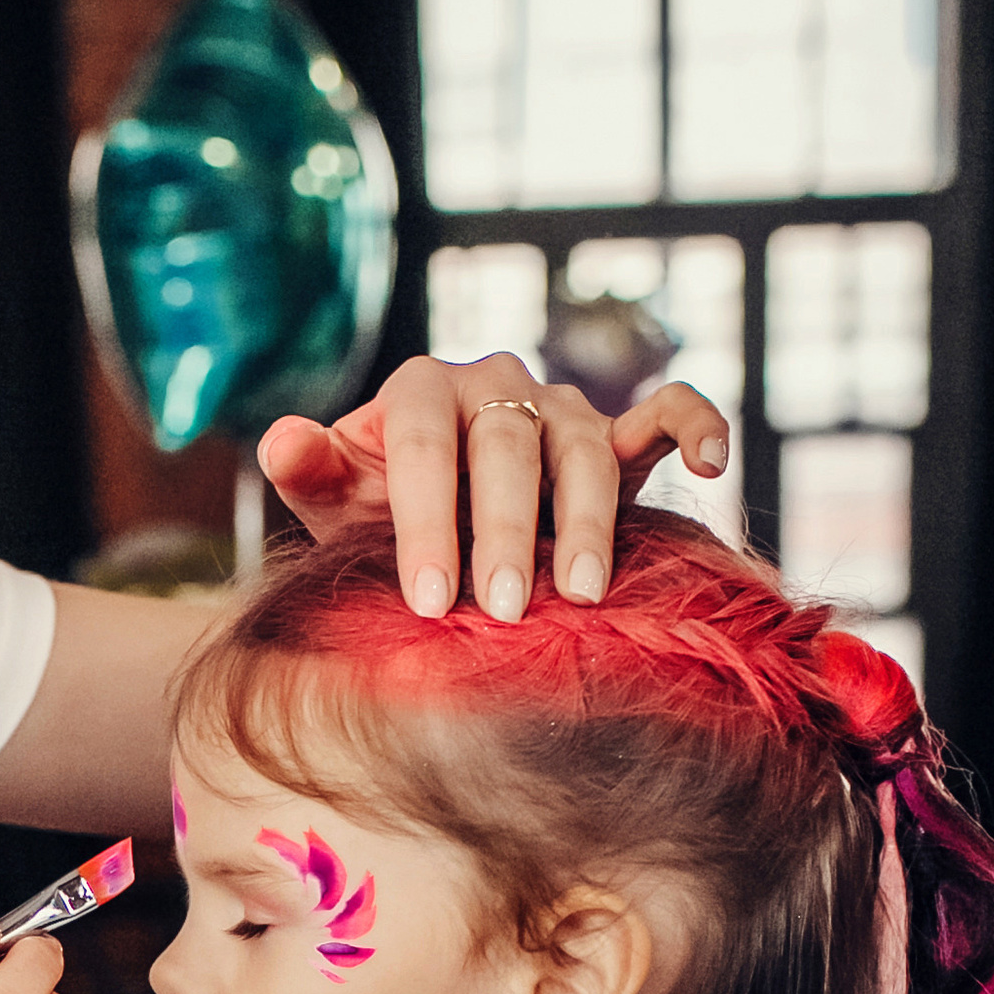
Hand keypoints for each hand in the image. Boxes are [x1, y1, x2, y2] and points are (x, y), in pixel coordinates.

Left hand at [257, 351, 733, 621]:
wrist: (435, 522)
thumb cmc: (380, 514)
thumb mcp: (337, 502)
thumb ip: (310, 471)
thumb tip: (280, 439)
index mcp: (422, 390)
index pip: (427, 445)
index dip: (428, 522)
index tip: (431, 601)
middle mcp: (496, 384)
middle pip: (509, 448)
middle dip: (506, 533)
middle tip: (505, 610)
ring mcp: (561, 405)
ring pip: (586, 446)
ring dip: (587, 519)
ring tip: (581, 592)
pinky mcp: (616, 431)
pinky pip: (667, 411)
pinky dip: (696, 424)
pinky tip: (712, 466)